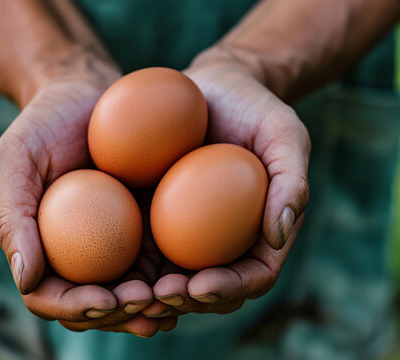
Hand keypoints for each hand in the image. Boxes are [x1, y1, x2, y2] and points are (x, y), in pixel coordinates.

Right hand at [0, 60, 173, 336]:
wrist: (86, 93)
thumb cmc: (43, 125)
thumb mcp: (15, 162)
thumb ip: (14, 220)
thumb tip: (26, 281)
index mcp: (42, 248)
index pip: (51, 296)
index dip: (76, 308)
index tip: (107, 300)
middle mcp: (78, 254)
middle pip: (96, 304)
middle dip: (121, 315)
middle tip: (149, 303)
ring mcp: (115, 243)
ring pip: (133, 291)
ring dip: (154, 305)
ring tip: (176, 298)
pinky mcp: (147, 226)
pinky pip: (161, 259)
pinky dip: (174, 275)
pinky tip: (195, 276)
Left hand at [150, 47, 309, 315]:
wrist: (212, 87)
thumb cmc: (254, 108)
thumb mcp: (284, 134)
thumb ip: (291, 181)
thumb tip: (280, 236)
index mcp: (261, 232)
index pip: (254, 275)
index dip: (230, 288)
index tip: (201, 285)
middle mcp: (225, 240)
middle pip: (210, 288)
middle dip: (186, 302)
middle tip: (158, 296)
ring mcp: (189, 231)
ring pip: (173, 277)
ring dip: (152, 295)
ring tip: (129, 292)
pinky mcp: (156, 216)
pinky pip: (143, 246)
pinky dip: (129, 265)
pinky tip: (109, 264)